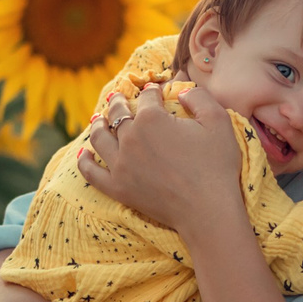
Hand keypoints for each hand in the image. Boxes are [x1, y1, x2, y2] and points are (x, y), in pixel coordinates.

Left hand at [78, 83, 248, 235]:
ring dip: (98, 125)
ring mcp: (120, 164)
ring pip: (99, 138)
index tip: (155, 91)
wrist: (207, 210)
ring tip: (98, 120)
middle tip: (118, 97)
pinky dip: (85, 161)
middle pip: (118, 113)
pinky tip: (84, 154)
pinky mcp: (118, 188)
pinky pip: (92, 172)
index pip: (146, 97)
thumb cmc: (216, 166)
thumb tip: (181, 92)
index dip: (152, 91)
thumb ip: (199, 97)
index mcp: (151, 118)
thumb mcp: (218, 122)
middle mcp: (130, 138)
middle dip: (118, 102)